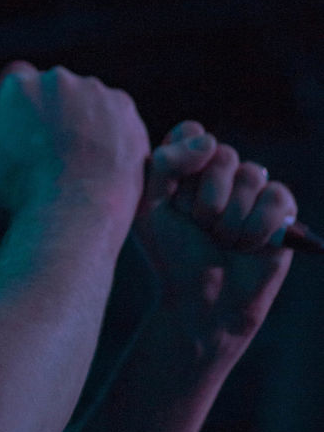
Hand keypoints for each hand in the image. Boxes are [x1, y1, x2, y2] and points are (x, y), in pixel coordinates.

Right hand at [0, 63, 149, 220]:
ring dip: (85, 118)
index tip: (23, 119)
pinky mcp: (125, 108)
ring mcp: (95, 91)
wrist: (73, 209)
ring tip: (83, 158)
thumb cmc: (22, 193)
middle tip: (54, 145)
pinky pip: (117, 114)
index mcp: (20, 86)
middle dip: (54, 107)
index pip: (15, 76)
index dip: (18, 98)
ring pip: (88, 98)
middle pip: (54, 86)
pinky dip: (113, 131)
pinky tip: (106, 160)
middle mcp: (58, 79)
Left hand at [135, 120, 295, 353]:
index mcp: (187, 164)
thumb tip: (209, 141)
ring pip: (251, 175)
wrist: (200, 299)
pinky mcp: (281, 208)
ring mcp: (252, 187)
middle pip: (222, 155)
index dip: (183, 162)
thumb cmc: (171, 253)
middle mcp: (220, 170)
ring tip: (222, 240)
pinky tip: (247, 246)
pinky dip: (257, 227)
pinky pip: (276, 197)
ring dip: (230, 220)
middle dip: (206, 200)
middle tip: (199, 227)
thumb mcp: (151, 207)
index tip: (172, 197)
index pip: (191, 131)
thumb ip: (165, 165)